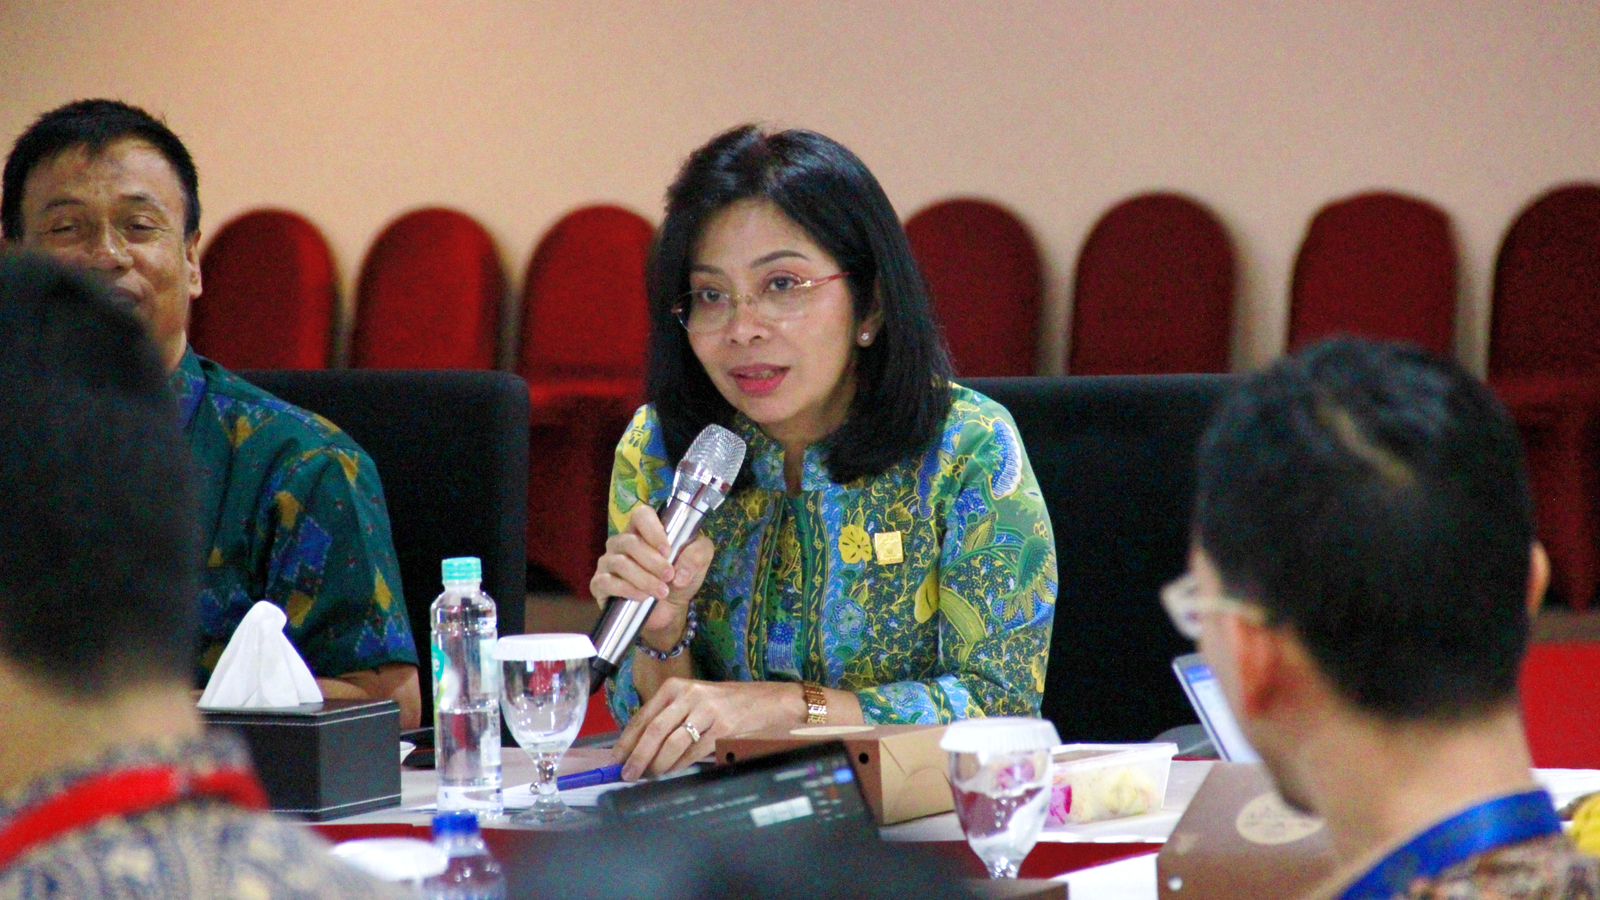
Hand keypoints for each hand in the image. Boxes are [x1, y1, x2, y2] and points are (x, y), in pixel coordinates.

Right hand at [590, 505, 712, 643]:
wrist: (668, 609)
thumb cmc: (679, 577)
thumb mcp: (698, 562)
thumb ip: (698, 555)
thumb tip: (680, 572)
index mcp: (644, 530)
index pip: (641, 515)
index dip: (653, 530)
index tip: (667, 550)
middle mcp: (622, 542)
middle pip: (630, 542)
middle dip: (653, 561)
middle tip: (669, 576)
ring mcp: (608, 562)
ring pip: (620, 562)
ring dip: (644, 578)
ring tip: (661, 592)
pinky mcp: (600, 584)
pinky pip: (607, 582)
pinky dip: (627, 590)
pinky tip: (642, 597)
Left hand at [612, 678, 802, 779]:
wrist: (767, 702)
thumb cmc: (727, 704)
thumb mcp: (693, 702)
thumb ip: (668, 719)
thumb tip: (638, 747)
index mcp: (676, 687)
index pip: (643, 716)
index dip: (627, 740)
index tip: (616, 759)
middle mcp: (689, 695)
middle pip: (654, 730)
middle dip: (638, 756)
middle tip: (628, 774)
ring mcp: (707, 709)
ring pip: (672, 742)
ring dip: (657, 764)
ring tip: (649, 776)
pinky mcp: (722, 726)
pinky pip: (694, 751)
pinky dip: (680, 765)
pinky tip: (672, 771)